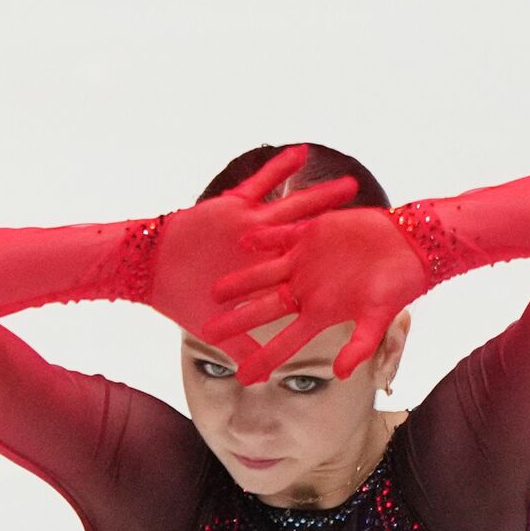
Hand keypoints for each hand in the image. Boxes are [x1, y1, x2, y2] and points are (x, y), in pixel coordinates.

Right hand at [150, 145, 358, 363]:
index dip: (340, 278)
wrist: (151, 270)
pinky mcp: (235, 207)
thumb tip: (267, 378)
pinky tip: (301, 152)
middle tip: (377, 223)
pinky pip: (261, 183)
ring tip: (351, 185)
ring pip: (295, 210)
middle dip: (342, 234)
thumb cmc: (183, 300)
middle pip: (313, 241)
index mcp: (272, 281)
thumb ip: (248, 347)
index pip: (312, 279)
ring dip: (320, 198)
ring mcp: (253, 228)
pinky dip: (279, 169)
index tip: (371, 276)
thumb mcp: (221, 330)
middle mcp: (268, 253)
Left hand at [198, 206, 429, 384]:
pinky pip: (280, 237)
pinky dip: (263, 239)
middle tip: (207, 335)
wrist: (410, 245)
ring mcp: (305, 263)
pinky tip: (243, 240)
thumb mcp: (379, 319)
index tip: (242, 378)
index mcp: (320, 314)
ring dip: (241, 282)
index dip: (264, 359)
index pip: (285, 342)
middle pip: (264, 310)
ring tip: (214, 291)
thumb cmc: (398, 285)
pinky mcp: (310, 235)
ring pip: (264, 275)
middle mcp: (307, 291)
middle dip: (237, 322)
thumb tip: (340, 375)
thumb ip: (360, 346)